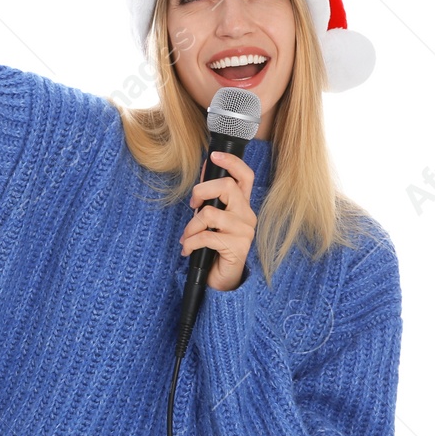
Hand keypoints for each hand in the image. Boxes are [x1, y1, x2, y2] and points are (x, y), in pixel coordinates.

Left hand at [180, 150, 256, 290]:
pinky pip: (206, 237)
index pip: (245, 176)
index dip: (231, 162)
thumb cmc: (215, 246)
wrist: (222, 279)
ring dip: (192, 226)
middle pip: (227, 187)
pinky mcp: (237, 247)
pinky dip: (191, 243)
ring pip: (211, 213)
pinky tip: (188, 250)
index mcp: (242, 205)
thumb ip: (211, 197)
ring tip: (187, 237)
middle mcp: (247, 215)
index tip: (214, 156)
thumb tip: (205, 170)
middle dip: (201, 191)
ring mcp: (244, 231)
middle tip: (192, 205)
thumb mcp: (212, 218)